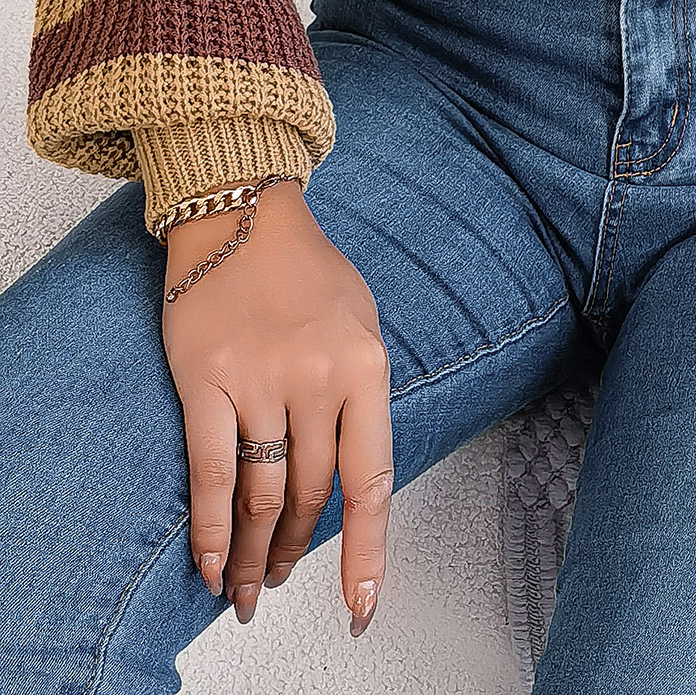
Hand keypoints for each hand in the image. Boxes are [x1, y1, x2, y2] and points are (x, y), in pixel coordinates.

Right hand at [160, 180, 391, 635]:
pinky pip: (210, 474)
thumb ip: (362, 395)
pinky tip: (212, 563)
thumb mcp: (363, 323)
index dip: (367, 550)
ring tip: (249, 585)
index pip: (370, 479)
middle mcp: (316, 378)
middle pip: (312, 493)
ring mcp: (259, 381)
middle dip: (299, 549)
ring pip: (262, 494)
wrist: (242, 212)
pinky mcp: (206, 382)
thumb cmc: (306, 269)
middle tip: (286, 578)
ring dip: (255, 551)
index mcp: (366, 366)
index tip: (362, 603)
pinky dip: (211, 528)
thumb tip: (351, 476)